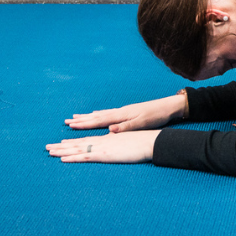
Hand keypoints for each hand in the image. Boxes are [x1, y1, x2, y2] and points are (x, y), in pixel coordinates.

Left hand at [46, 130, 159, 163]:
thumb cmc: (143, 143)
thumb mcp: (129, 143)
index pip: (87, 140)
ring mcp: (102, 147)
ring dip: (62, 150)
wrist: (150, 142)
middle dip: (62, 145)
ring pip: (78, 148)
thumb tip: (113, 145)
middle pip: (78, 143)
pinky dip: (73, 157)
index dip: (73, 141)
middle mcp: (102, 141)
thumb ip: (119, 144)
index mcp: (107, 139)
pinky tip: (63, 159)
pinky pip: (85, 156)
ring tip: (49, 151)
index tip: (62, 143)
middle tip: (47, 147)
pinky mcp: (104, 154)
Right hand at [64, 94, 185, 132]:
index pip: (99, 120)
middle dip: (81, 120)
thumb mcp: (142, 123)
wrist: (168, 106)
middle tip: (66, 121)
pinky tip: (96, 114)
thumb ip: (126, 127)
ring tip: (76, 117)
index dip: (85, 124)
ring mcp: (123, 111)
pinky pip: (108, 113)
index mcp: (122, 115)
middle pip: (96, 116)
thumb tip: (109, 129)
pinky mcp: (127, 112)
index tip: (70, 125)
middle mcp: (120, 112)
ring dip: (88, 117)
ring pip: (101, 114)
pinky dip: (99, 114)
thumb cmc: (156, 116)